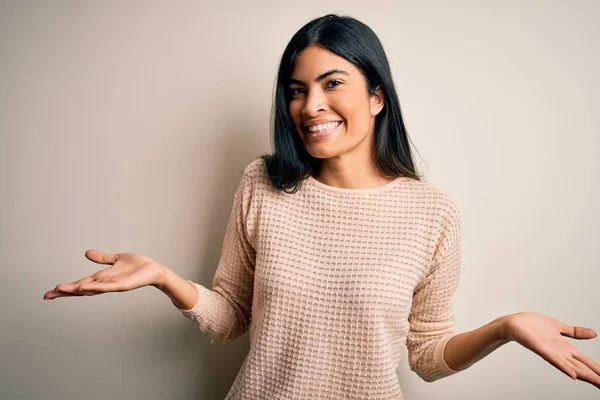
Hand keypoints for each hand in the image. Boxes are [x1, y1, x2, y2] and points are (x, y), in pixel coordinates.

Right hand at [43, 249, 166, 299]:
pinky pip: (107, 287)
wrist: (153, 269)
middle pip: (81, 290)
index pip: (79, 284)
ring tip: (60, 289)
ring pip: (91, 289)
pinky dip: (95, 287)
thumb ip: (102, 258)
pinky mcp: (122, 285)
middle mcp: (104, 284)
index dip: (65, 288)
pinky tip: (84, 287)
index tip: (50, 292)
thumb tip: (87, 253)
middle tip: (48, 295)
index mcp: (101, 278)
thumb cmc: (137, 266)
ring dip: (76, 290)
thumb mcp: (116, 258)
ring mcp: (112, 285)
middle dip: (65, 292)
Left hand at [505, 311, 599, 388]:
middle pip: (582, 368)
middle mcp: (560, 353)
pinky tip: (574, 375)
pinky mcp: (541, 350)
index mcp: (565, 348)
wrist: (515, 323)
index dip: (597, 369)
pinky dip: (564, 367)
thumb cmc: (534, 325)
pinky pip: (554, 361)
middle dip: (595, 376)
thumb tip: (594, 334)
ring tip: (599, 383)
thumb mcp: (559, 327)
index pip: (586, 361)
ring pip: (572, 367)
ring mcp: (551, 353)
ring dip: (585, 375)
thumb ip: (575, 332)